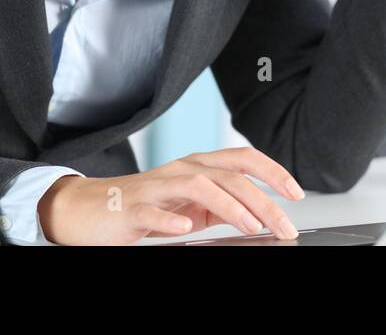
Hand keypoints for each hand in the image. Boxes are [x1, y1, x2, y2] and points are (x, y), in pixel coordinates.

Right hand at [37, 147, 305, 244]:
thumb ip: (222, 205)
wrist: (89, 211)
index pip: (242, 159)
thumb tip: (260, 214)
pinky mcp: (132, 208)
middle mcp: (180, 169)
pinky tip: (186, 228)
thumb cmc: (143, 207)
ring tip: (250, 225)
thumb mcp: (190, 205)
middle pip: (229, 174)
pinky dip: (171, 219)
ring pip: (199, 185)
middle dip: (262, 199)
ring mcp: (156, 187)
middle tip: (284, 226)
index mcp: (197, 166)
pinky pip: (152, 211)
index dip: (273, 171)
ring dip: (229, 205)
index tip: (296, 193)